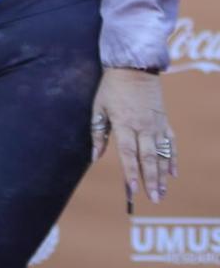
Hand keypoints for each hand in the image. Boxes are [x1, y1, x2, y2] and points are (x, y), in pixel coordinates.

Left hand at [93, 67, 174, 202]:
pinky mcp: (164, 121)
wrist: (134, 68)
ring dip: (163, 175)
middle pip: (148, 158)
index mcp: (124, 124)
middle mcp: (143, 127)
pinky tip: (173, 173)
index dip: (131, 173)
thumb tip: (94, 157)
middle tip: (153, 199)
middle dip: (151, 180)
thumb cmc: (111, 88)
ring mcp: (156, 125)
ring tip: (162, 193)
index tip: (133, 191)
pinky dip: (173, 158)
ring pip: (162, 154)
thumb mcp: (98, 108)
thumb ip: (98, 133)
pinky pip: (171, 143)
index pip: (128, 154)